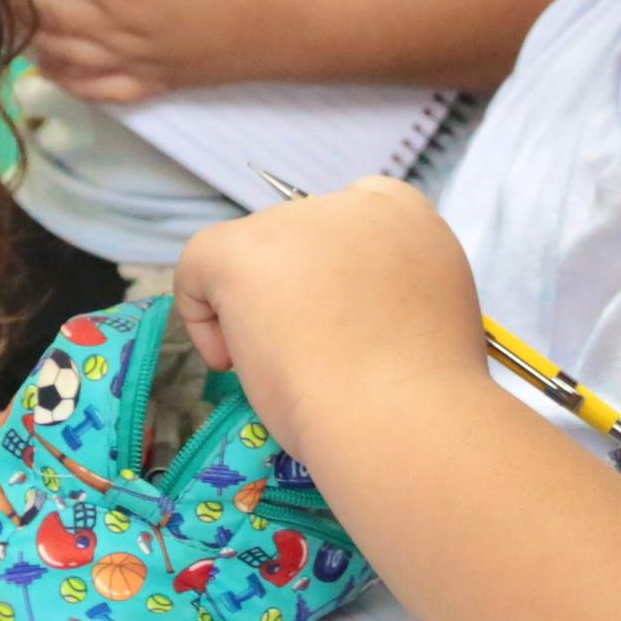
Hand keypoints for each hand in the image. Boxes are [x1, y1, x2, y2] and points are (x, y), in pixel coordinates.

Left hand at [18, 0, 306, 104]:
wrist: (298, 25)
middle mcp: (120, 32)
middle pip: (42, 10)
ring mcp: (135, 63)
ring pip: (60, 55)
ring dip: (24, 31)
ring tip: (0, 6)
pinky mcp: (155, 83)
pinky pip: (97, 90)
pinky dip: (65, 79)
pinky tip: (48, 65)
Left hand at [171, 183, 485, 458]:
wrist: (402, 416)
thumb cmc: (420, 394)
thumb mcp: (423, 317)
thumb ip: (384, 290)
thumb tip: (333, 304)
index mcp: (406, 215)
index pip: (347, 224)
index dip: (329, 276)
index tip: (335, 325)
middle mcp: (352, 203)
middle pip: (295, 241)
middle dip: (294, 295)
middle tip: (314, 360)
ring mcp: (295, 220)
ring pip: (251, 259)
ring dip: (257, 311)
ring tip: (290, 370)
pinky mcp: (243, 249)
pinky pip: (197, 266)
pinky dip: (204, 319)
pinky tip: (236, 362)